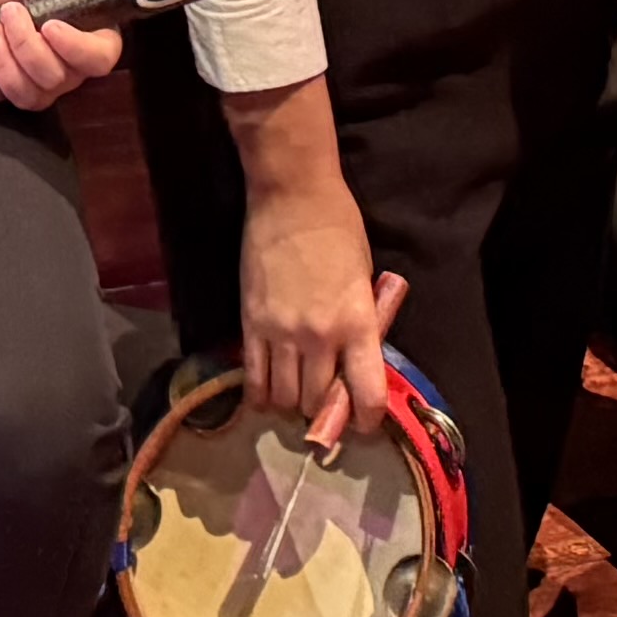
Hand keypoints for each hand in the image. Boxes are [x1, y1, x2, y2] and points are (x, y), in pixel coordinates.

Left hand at [0, 0, 163, 111]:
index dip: (75, 50)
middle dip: (27, 47)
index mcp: (93, 33)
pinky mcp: (0, 79)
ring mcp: (33, 76)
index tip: (51, 25)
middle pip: (56, 81)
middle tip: (9, 10)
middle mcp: (67, 63)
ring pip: (27, 96)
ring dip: (4, 63)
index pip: (99, 61)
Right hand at [235, 160, 407, 447]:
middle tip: (324, 400)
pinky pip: (252, 380)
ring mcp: (280, 333)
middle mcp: (320, 337)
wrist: (292, 196)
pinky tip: (266, 394)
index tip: (363, 421)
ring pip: (284, 398)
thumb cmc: (339, 229)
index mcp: (357, 323)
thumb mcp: (364, 278)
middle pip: (318, 403)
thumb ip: (360, 324)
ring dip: (292, 402)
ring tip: (295, 391)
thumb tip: (352, 364)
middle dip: (323, 409)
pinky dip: (260, 395)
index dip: (366, 419)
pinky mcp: (250, 324)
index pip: (366, 396)